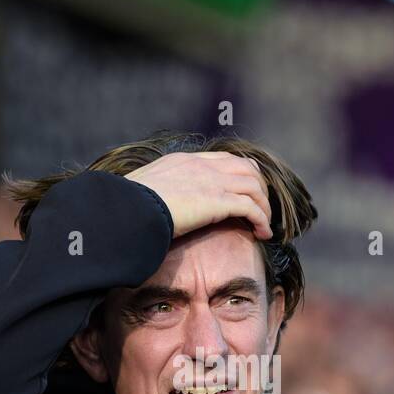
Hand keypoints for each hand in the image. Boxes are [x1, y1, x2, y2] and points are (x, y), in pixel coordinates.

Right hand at [125, 152, 272, 240]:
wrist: (129, 208)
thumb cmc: (128, 205)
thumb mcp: (144, 188)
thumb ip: (157, 190)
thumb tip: (151, 205)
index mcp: (184, 161)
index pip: (224, 159)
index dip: (241, 174)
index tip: (246, 191)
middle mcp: (202, 166)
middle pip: (246, 169)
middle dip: (259, 188)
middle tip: (261, 209)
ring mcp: (212, 181)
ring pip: (254, 186)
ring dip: (264, 207)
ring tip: (264, 225)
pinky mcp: (218, 201)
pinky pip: (251, 207)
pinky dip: (261, 220)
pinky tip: (262, 234)